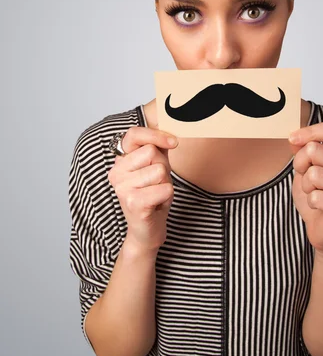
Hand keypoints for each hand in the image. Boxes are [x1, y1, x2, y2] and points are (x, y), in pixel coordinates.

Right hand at [107, 125, 178, 253]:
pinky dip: (168, 196)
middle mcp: (116, 172)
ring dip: (165, 183)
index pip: (133, 134)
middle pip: (152, 152)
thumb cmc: (153, 196)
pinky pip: (165, 188)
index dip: (155, 134)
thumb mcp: (156, 166)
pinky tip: (157, 204)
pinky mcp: (133, 203)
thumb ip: (158, 146)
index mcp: (120, 161)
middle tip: (157, 183)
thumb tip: (169, 125)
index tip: (173, 142)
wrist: (147, 230)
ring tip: (156, 194)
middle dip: (164, 166)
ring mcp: (122, 188)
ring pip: (160, 171)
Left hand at [288, 120, 322, 253]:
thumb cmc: (314, 197)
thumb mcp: (302, 170)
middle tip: (306, 179)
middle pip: (315, 150)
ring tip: (313, 194)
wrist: (320, 229)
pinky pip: (317, 197)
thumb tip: (294, 138)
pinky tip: (319, 207)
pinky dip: (311, 203)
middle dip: (300, 165)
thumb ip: (302, 152)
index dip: (310, 131)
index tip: (293, 140)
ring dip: (306, 187)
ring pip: (314, 174)